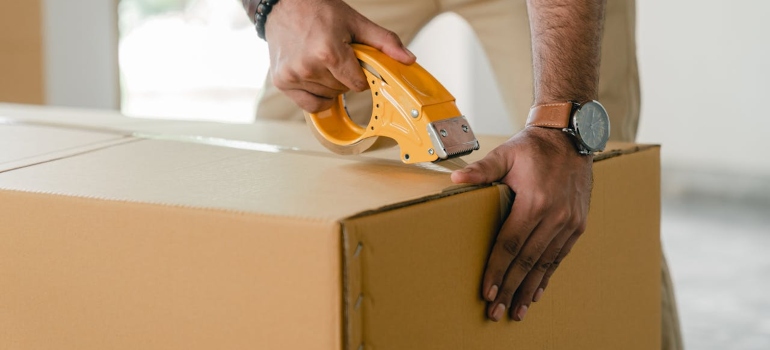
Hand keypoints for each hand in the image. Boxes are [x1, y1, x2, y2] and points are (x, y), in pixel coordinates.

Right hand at [264, 0, 415, 112]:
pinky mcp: (282, 82)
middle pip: (343, 91)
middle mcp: (308, 67)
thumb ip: (385, 42)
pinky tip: (315, 78)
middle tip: (336, 56)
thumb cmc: (318, 10)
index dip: (361, 75)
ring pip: (328, 97)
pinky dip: (316, 96)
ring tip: (321, 61)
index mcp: (328, 52)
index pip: (358, 84)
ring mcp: (293, 76)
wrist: (283, 4)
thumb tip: (408, 59)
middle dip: (345, 77)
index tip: (354, 61)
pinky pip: (310, 105)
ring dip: (330, 84)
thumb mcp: (356, 22)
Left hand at [451, 127, 592, 321]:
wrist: (571, 136)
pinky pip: (559, 256)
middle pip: (527, 261)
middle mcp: (555, 216)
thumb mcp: (506, 153)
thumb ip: (482, 170)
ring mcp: (569, 222)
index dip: (497, 270)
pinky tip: (536, 292)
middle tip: (496, 311)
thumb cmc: (533, 146)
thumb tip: (456, 180)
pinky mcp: (577, 224)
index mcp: (535, 201)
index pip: (510, 244)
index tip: (486, 292)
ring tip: (515, 310)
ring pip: (545, 264)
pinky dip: (547, 276)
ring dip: (529, 289)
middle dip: (509, 288)